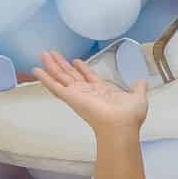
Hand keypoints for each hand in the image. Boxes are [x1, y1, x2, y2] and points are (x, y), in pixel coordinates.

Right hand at [32, 50, 147, 135]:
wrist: (121, 125)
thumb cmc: (129, 115)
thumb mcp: (137, 97)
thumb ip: (138, 88)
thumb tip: (142, 82)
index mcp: (101, 92)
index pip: (88, 77)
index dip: (82, 68)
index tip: (75, 60)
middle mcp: (87, 92)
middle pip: (71, 75)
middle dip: (62, 64)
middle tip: (52, 53)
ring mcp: (77, 95)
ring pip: (60, 77)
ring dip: (51, 65)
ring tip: (43, 54)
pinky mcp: (70, 97)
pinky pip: (54, 86)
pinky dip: (44, 78)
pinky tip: (36, 70)